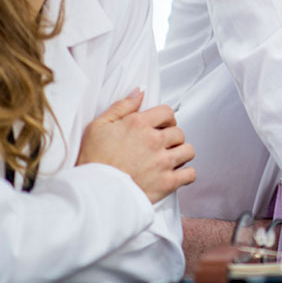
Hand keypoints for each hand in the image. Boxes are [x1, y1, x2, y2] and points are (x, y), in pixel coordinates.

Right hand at [77, 89, 196, 203]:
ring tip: (170, 158)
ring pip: (188, 151)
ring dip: (181, 154)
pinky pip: (190, 174)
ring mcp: (162, 162)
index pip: (167, 112)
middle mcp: (154, 140)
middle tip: (162, 145)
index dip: (166, 118)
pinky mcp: (166, 182)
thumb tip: (140, 90)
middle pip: (179, 132)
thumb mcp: (98, 126)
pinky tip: (176, 175)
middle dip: (172, 137)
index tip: (161, 126)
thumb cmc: (92, 160)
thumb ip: (122, 106)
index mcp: (139, 124)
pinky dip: (186, 174)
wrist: (92, 192)